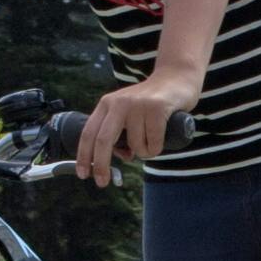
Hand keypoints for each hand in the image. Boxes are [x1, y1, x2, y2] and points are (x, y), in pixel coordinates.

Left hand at [77, 75, 194, 187]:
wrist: (177, 77)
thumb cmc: (151, 102)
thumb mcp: (128, 113)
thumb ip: (120, 133)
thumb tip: (120, 157)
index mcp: (107, 104)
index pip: (88, 132)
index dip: (83, 156)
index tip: (83, 174)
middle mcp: (119, 102)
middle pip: (103, 140)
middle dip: (101, 165)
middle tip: (102, 183)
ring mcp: (138, 104)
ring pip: (135, 147)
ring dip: (144, 153)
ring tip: (152, 138)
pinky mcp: (157, 108)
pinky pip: (153, 143)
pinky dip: (157, 148)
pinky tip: (161, 136)